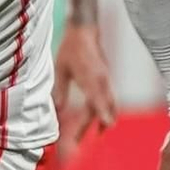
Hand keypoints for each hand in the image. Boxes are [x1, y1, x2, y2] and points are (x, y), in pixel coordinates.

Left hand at [53, 24, 117, 158]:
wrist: (85, 30)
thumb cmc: (71, 48)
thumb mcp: (60, 68)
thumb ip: (60, 90)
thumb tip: (58, 110)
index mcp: (90, 77)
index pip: (97, 99)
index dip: (102, 113)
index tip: (105, 126)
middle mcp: (102, 80)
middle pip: (105, 107)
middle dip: (99, 124)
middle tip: (89, 139)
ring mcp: (106, 80)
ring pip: (111, 104)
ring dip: (105, 118)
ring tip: (98, 133)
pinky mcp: (106, 79)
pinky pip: (110, 98)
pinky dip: (107, 109)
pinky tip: (101, 118)